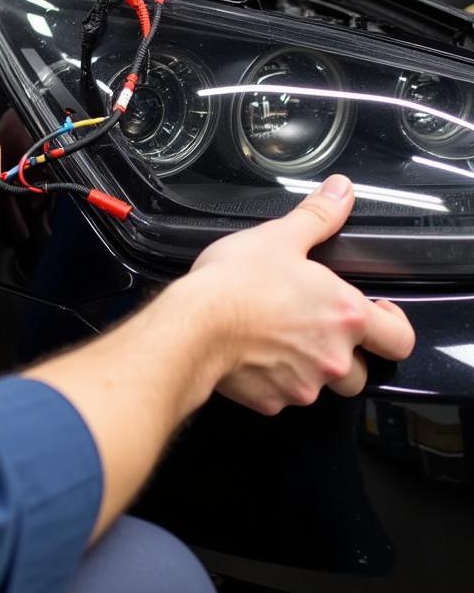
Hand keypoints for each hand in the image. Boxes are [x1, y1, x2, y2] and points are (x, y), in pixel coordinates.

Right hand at [185, 175, 414, 415]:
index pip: (399, 339)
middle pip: (360, 371)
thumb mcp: (279, 237)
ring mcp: (303, 385)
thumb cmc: (235, 282)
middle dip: (345, 353)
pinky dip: (271, 379)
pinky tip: (251, 354)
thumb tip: (342, 190)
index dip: (392, 325)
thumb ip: (318, 216)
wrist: (193, 324)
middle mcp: (333, 357)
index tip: (376, 314)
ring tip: (278, 339)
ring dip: (308, 368)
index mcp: (346, 315)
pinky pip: (281, 394)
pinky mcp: (271, 402)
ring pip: (320, 385)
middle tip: (316, 327)